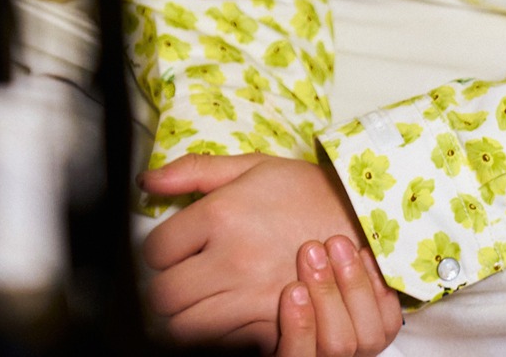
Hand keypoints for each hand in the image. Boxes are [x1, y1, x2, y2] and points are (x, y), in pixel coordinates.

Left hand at [140, 153, 399, 349]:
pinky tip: (226, 314)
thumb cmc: (303, 190)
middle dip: (166, 289)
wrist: (361, 219)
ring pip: (186, 329)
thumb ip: (194, 171)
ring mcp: (252, 297)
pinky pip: (223, 345)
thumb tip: (145, 182)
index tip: (172, 250)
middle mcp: (232, 259)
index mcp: (221, 216)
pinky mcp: (271, 324)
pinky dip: (218, 335)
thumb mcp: (251, 167)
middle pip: (164, 298)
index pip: (156, 252)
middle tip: (182, 277)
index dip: (158, 252)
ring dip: (186, 316)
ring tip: (200, 298)